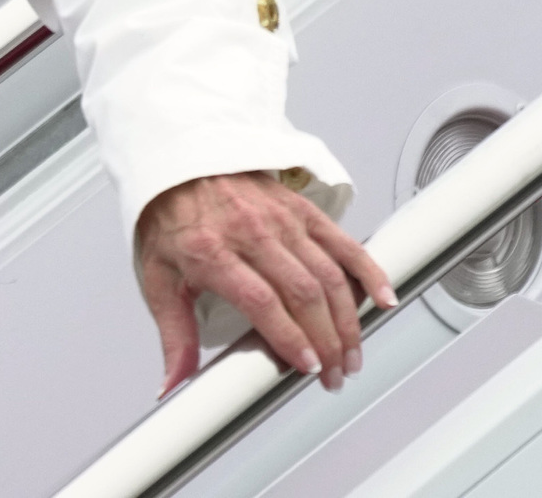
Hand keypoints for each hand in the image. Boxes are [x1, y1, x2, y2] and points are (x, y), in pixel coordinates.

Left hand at [135, 172, 396, 395]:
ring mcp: (281, 220)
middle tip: (334, 374)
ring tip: (350, 355)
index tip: (306, 367)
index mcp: (212, 251)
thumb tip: (174, 382)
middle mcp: (251, 233)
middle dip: (326, 342)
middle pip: (303, 294)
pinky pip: (343, 242)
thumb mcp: (158, 275)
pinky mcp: (302, 209)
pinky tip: (383, 299)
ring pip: (328, 275)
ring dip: (347, 321)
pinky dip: (368, 271)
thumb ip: (174, 333)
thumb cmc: (171, 217)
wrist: (182, 159)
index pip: (261, 301)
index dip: (290, 337)